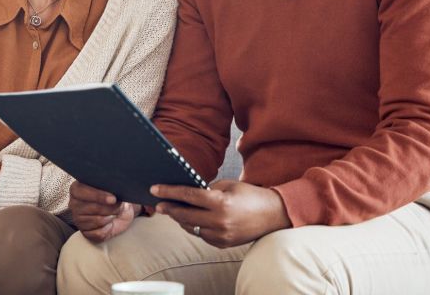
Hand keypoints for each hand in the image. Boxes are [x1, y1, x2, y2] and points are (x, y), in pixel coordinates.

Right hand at [68, 181, 137, 242]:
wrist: (119, 213)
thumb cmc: (113, 199)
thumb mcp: (113, 189)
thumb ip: (110, 188)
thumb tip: (114, 193)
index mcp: (76, 189)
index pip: (82, 192)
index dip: (99, 196)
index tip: (113, 199)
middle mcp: (74, 204)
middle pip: (93, 207)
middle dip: (110, 208)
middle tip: (119, 207)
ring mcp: (78, 219)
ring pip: (98, 220)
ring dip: (110, 218)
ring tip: (114, 214)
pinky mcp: (84, 232)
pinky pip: (99, 233)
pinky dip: (108, 229)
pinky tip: (109, 224)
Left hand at [152, 180, 291, 247]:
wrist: (275, 215)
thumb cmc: (251, 195)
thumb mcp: (228, 185)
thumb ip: (207, 188)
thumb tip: (186, 192)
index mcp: (221, 203)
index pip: (188, 196)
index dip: (169, 192)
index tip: (154, 189)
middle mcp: (220, 221)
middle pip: (185, 215)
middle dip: (170, 208)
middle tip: (159, 203)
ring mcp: (221, 235)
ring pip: (191, 228)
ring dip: (181, 219)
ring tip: (173, 210)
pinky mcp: (223, 244)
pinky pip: (202, 235)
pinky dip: (195, 227)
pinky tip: (191, 220)